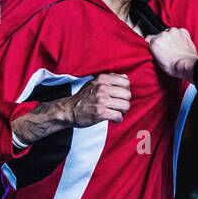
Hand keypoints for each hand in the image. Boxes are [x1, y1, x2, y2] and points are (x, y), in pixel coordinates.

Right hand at [11, 72, 130, 144]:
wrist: (69, 110)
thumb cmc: (84, 97)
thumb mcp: (94, 83)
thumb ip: (109, 79)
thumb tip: (125, 78)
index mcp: (102, 79)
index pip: (126, 82)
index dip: (125, 91)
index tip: (119, 96)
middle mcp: (102, 88)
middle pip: (127, 95)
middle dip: (124, 102)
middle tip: (118, 107)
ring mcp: (101, 100)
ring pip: (125, 106)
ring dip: (122, 112)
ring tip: (115, 113)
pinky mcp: (100, 113)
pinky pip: (118, 116)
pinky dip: (117, 119)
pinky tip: (112, 119)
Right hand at [147, 27, 197, 79]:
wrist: (188, 65)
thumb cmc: (175, 66)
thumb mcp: (158, 63)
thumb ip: (155, 52)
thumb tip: (156, 50)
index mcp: (155, 42)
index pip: (149, 38)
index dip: (152, 43)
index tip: (155, 46)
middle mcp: (164, 34)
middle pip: (160, 35)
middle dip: (163, 41)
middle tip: (168, 50)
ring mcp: (174, 32)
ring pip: (169, 33)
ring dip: (171, 38)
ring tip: (175, 47)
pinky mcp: (183, 32)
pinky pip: (179, 32)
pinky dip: (180, 37)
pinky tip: (181, 44)